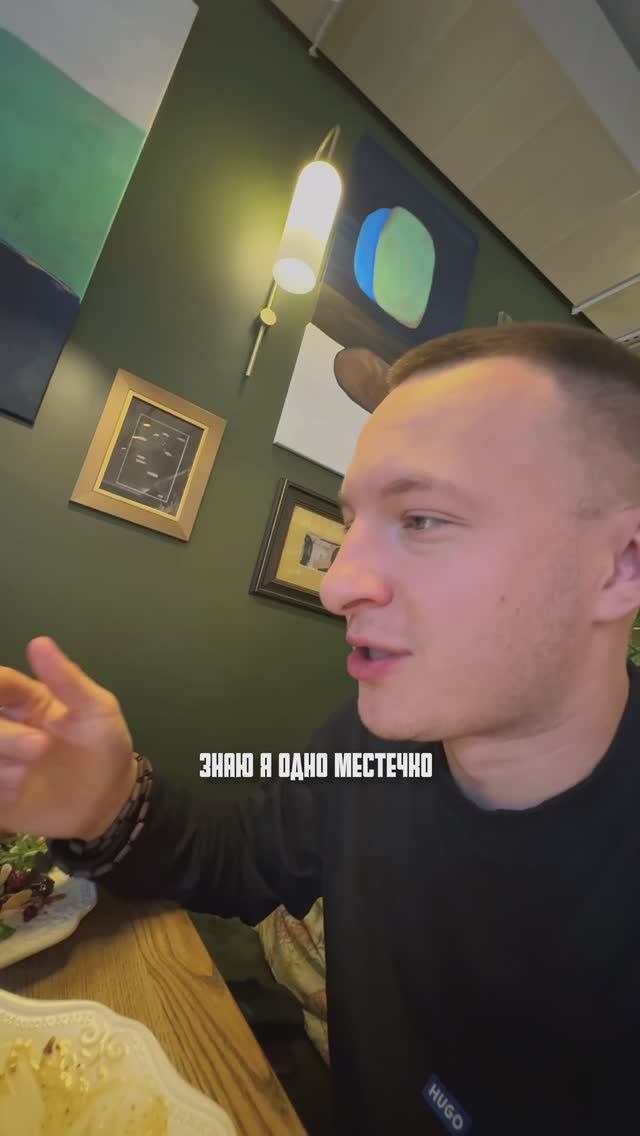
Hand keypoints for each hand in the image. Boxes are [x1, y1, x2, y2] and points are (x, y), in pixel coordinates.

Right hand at [0, 638, 137, 840]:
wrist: (107, 801)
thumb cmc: (104, 746)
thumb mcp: (97, 710)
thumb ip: (68, 680)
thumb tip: (39, 642)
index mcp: (24, 698)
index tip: (9, 703)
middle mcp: (4, 724)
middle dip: (5, 736)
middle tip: (40, 747)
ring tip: (25, 779)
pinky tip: (15, 796)